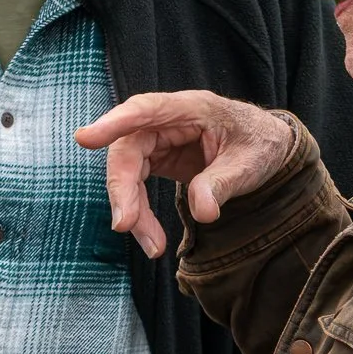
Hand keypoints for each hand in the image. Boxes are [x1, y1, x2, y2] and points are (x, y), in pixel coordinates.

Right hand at [73, 91, 295, 259]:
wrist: (267, 147)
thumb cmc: (259, 144)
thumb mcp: (251, 164)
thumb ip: (223, 183)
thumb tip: (202, 212)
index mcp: (190, 107)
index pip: (145, 110)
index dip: (114, 123)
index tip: (85, 139)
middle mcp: (166, 120)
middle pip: (128, 148)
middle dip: (123, 189)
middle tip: (125, 225)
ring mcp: (159, 139)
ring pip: (127, 170)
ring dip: (132, 209)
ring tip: (152, 246)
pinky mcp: (157, 158)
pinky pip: (136, 184)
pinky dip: (140, 212)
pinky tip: (151, 237)